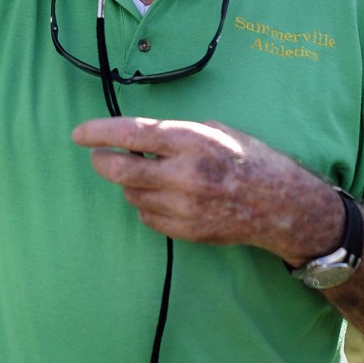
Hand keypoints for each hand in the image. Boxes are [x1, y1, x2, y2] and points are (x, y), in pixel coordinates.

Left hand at [71, 117, 330, 256]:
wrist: (284, 206)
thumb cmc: (252, 160)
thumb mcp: (217, 131)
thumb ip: (177, 134)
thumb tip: (139, 137)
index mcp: (193, 142)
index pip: (133, 134)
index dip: (100, 133)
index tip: (79, 134)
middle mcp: (184, 175)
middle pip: (120, 171)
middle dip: (102, 161)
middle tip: (100, 156)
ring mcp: (184, 208)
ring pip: (132, 195)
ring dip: (131, 182)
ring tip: (151, 173)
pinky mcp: (186, 232)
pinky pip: (147, 217)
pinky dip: (147, 204)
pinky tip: (165, 195)